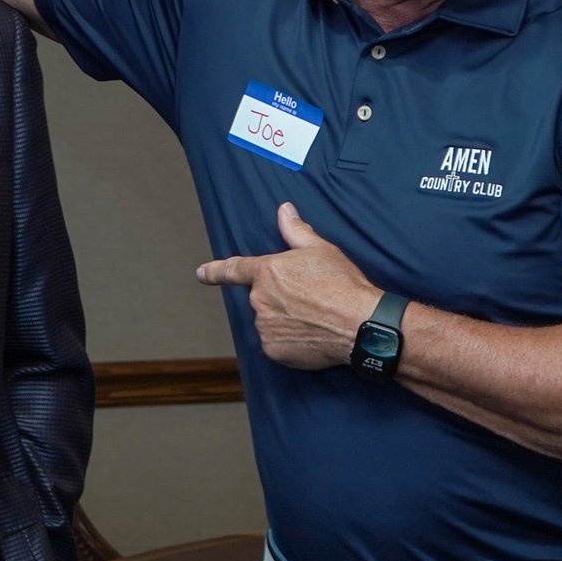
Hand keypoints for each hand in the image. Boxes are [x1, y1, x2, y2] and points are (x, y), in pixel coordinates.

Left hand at [195, 202, 380, 369]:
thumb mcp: (321, 250)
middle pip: (262, 298)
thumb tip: (284, 210)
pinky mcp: (274, 350)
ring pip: (269, 322)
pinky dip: (290, 341)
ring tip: (314, 318)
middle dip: (280, 298)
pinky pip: (276, 344)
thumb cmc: (342, 284)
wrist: (360, 323)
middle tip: (310, 299)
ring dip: (285, 320)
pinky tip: (311, 335)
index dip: (215, 271)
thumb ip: (296, 231)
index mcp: (267, 272)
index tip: (202, 274)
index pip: (234, 269)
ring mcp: (265, 327)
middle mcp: (260, 300)